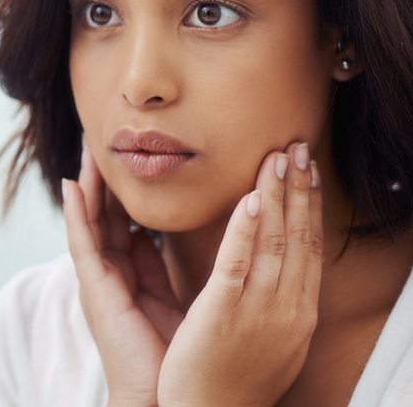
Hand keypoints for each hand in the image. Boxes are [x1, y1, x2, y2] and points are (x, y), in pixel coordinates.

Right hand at [62, 140, 184, 406]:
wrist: (166, 399)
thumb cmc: (176, 358)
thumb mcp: (172, 300)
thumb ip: (161, 267)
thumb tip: (160, 233)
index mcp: (131, 276)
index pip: (126, 223)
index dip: (125, 190)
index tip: (129, 156)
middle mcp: (110, 275)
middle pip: (104, 216)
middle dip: (102, 179)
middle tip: (101, 139)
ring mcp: (99, 282)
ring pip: (90, 222)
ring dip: (86, 186)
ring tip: (86, 149)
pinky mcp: (95, 291)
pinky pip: (82, 244)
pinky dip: (75, 215)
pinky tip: (71, 187)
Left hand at [157, 142, 323, 406]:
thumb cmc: (231, 383)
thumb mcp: (263, 337)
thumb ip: (265, 300)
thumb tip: (264, 270)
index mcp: (296, 313)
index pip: (307, 248)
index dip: (308, 206)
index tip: (307, 171)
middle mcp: (286, 309)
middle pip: (297, 237)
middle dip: (298, 189)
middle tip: (297, 147)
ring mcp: (257, 311)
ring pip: (273, 242)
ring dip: (275, 196)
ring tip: (276, 157)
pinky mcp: (222, 314)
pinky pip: (238, 265)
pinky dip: (246, 231)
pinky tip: (249, 200)